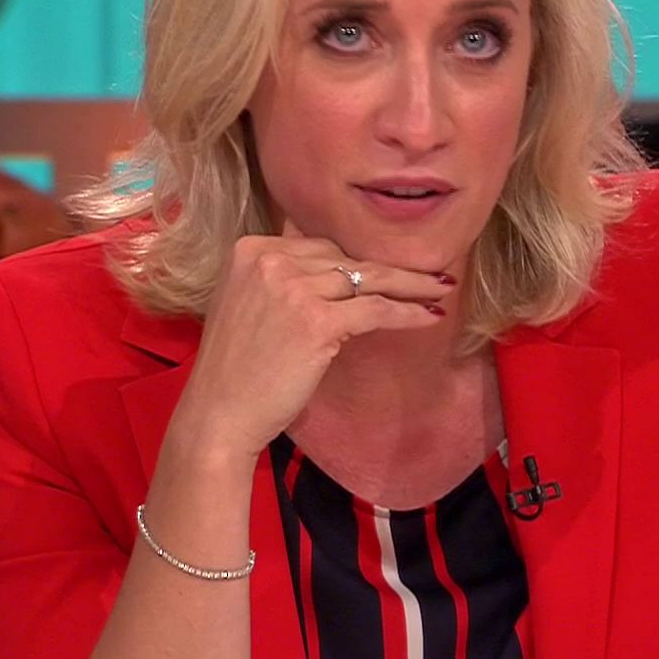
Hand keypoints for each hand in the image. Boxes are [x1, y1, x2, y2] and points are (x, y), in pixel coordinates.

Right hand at [173, 226, 451, 458]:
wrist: (218, 414)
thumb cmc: (236, 369)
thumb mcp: (246, 303)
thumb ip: (279, 278)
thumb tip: (335, 268)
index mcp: (250, 249)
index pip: (320, 244)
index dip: (357, 259)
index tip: (387, 266)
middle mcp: (270, 260)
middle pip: (346, 257)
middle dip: (389, 269)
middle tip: (428, 276)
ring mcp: (292, 288)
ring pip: (369, 278)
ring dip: (411, 285)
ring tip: (440, 289)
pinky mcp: (316, 321)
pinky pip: (376, 309)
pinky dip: (407, 313)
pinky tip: (429, 316)